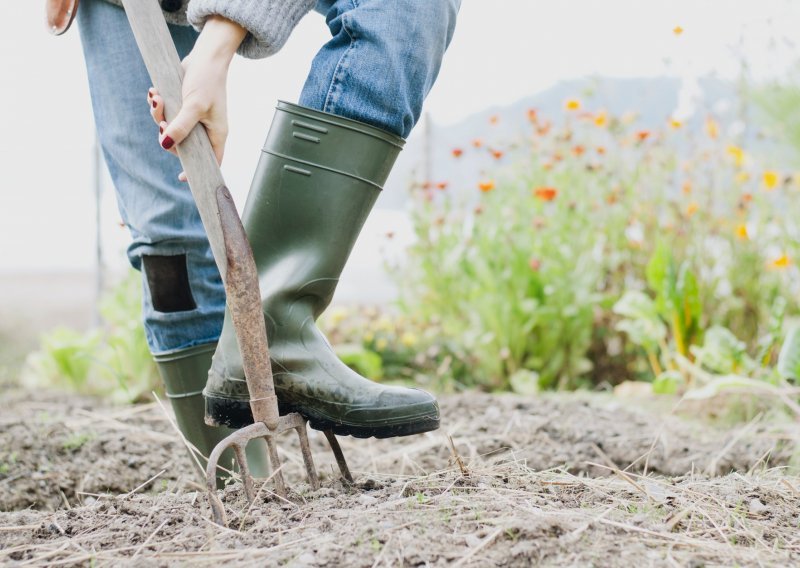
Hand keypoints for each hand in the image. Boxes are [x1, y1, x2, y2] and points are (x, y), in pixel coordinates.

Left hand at [147, 16, 246, 181]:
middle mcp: (206, 129)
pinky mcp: (184, 106)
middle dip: (167, 135)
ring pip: (171, 128)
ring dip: (158, 115)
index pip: (211, 161)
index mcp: (216, 134)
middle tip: (161, 123)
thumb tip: (165, 145)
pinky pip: (167, 114)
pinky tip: (155, 93)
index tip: (181, 177)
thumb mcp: (193, 106)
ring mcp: (194, 118)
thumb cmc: (207, 81)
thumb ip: (181, 127)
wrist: (206, 56)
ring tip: (157, 98)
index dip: (197, 171)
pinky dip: (159, 105)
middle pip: (183, 145)